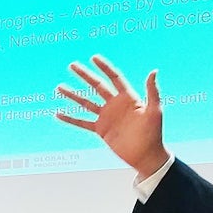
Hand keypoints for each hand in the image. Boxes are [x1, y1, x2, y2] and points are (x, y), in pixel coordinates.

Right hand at [55, 55, 169, 178]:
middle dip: (84, 75)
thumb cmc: (153, 133)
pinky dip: (70, 119)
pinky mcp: (101, 130)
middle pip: (97, 86)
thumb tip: (153, 71)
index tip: (93, 57)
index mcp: (128, 97)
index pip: (114, 78)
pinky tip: (58, 114)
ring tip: (59, 87)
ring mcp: (107, 117)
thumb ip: (152, 91)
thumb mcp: (154, 111)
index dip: (104, 67)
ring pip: (86, 103)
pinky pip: (82, 123)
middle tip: (71, 65)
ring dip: (73, 95)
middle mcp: (115, 105)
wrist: (146, 155)